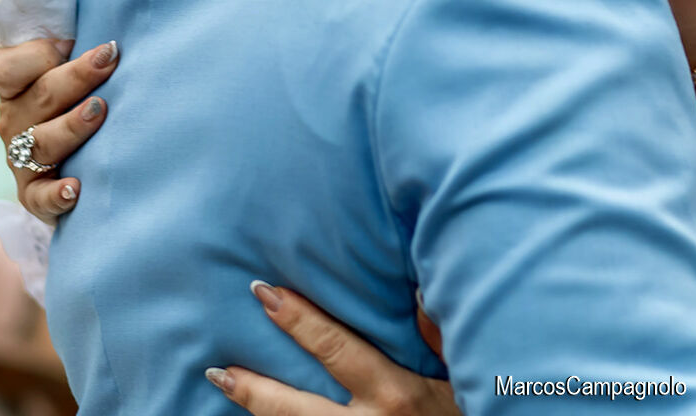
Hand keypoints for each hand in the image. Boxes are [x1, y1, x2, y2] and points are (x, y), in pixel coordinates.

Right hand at [0, 38, 118, 221]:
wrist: (74, 164)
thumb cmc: (80, 98)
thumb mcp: (69, 69)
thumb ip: (75, 43)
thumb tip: (107, 14)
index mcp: (17, 87)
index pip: (9, 68)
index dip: (37, 53)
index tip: (69, 41)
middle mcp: (15, 121)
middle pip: (39, 97)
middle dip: (75, 76)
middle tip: (108, 59)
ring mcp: (21, 158)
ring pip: (42, 142)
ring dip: (71, 126)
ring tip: (100, 110)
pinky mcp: (34, 193)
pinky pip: (40, 197)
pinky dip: (57, 194)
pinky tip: (76, 188)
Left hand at [207, 283, 455, 415]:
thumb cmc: (476, 410)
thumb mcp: (463, 370)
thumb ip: (438, 332)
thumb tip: (415, 292)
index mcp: (396, 394)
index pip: (335, 349)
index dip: (298, 321)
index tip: (266, 294)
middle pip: (294, 409)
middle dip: (254, 387)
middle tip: (218, 367)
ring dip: (258, 414)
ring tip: (225, 389)